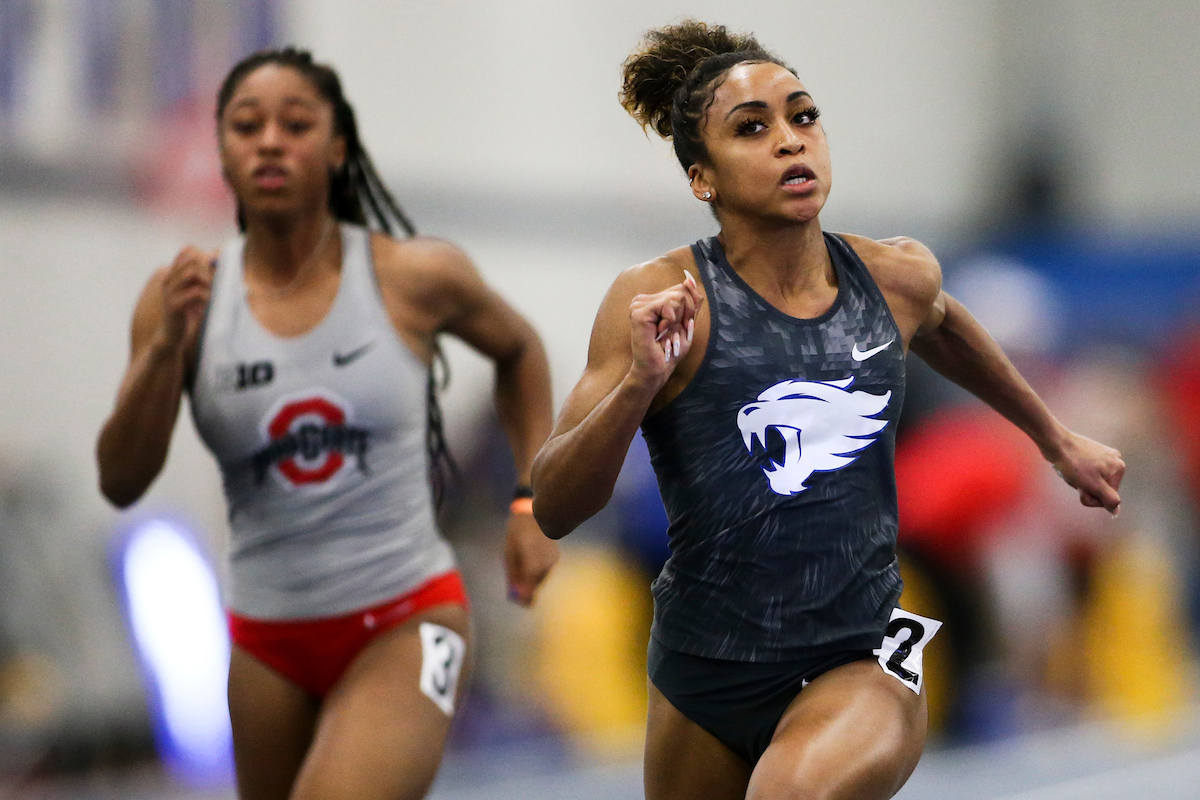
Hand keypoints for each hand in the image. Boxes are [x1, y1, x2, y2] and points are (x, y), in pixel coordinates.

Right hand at [157, 246, 213, 352]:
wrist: (173, 336)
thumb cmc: (189, 313)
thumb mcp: (197, 291)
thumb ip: (205, 276)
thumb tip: (220, 257)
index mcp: (174, 273)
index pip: (188, 250)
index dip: (205, 254)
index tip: (217, 269)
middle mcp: (169, 279)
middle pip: (192, 258)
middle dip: (209, 267)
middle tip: (218, 282)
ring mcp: (169, 291)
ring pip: (191, 273)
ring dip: (208, 281)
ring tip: (214, 293)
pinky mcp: (173, 305)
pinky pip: (194, 292)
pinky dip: (207, 296)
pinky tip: (208, 305)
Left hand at [503, 512, 558, 606]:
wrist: (538, 513)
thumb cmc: (518, 531)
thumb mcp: (509, 551)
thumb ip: (513, 572)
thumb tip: (514, 591)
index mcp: (531, 558)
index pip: (530, 583)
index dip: (525, 595)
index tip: (519, 602)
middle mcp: (545, 561)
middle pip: (536, 584)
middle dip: (527, 589)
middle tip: (517, 590)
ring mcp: (552, 560)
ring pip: (541, 578)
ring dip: (532, 580)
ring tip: (522, 565)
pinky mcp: (556, 558)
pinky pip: (545, 571)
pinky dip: (537, 572)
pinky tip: (531, 560)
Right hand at [628, 271, 703, 387]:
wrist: (658, 368)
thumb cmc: (671, 349)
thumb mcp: (687, 321)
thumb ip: (691, 300)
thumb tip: (689, 278)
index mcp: (652, 299)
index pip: (682, 289)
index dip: (688, 309)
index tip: (678, 326)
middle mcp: (643, 299)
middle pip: (681, 292)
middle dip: (684, 314)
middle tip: (671, 332)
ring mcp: (638, 304)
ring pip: (676, 297)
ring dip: (677, 320)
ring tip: (664, 333)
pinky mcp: (638, 312)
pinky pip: (668, 305)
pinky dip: (670, 321)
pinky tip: (659, 332)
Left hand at [1049, 431, 1124, 515]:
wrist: (1055, 443)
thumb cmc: (1073, 465)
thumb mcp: (1093, 486)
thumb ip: (1108, 499)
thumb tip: (1116, 511)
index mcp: (1119, 468)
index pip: (1109, 497)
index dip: (1093, 498)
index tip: (1082, 487)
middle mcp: (1114, 461)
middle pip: (1101, 489)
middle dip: (1086, 490)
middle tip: (1075, 479)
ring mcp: (1103, 456)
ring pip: (1092, 483)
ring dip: (1079, 483)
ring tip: (1071, 472)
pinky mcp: (1090, 454)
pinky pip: (1085, 474)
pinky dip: (1076, 476)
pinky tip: (1070, 467)